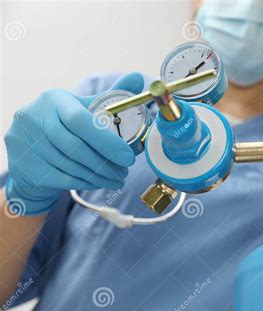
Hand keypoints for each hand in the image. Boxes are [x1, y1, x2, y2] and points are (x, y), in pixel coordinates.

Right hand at [4, 72, 144, 214]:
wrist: (31, 147)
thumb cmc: (66, 123)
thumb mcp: (84, 107)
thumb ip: (112, 96)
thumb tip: (137, 77)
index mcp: (54, 99)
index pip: (80, 120)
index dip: (106, 141)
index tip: (128, 156)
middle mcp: (35, 118)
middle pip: (75, 146)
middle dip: (106, 162)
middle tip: (125, 170)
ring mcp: (27, 143)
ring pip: (71, 165)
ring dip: (100, 175)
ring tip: (118, 178)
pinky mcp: (27, 166)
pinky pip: (63, 179)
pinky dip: (87, 182)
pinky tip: (102, 183)